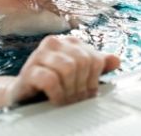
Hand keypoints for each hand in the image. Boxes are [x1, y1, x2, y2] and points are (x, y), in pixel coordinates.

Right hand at [5, 35, 119, 105]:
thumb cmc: (53, 83)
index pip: (93, 58)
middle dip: (82, 86)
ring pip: (68, 68)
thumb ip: (96, 65)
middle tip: (76, 99)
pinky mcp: (28, 70)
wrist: (24, 94)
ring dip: (70, 90)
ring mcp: (39, 54)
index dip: (94, 79)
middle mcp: (54, 43)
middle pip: (82, 62)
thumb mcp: (78, 74)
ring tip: (66, 100)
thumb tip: (116, 59)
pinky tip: (55, 99)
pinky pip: (50, 80)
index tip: (87, 91)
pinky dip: (57, 93)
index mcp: (69, 42)